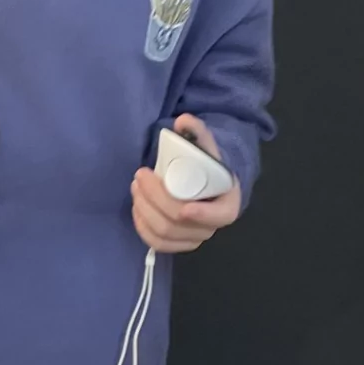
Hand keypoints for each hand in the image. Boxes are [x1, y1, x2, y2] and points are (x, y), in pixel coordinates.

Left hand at [131, 114, 241, 253]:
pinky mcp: (177, 244)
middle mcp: (211, 226)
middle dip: (156, 199)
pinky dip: (142, 226)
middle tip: (140, 176)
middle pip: (180, 222)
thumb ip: (198, 132)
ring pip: (164, 233)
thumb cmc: (206, 166)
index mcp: (227, 204)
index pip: (219, 216)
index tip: (184, 207)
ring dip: (145, 209)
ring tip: (136, 187)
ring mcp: (193, 238)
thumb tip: (183, 120)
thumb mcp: (205, 147)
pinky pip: (156, 243)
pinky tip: (137, 207)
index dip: (202, 214)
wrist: (203, 183)